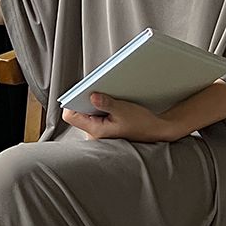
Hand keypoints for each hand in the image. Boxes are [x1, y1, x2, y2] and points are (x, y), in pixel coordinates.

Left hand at [61, 92, 177, 142]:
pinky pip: (95, 114)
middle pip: (78, 113)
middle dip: (85, 100)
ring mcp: (98, 131)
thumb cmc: (141, 124)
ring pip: (87, 113)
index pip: (70, 116)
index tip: (81, 92)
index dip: (72, 102)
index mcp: (95, 130)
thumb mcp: (123, 110)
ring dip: (94, 103)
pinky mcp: (104, 127)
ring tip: (107, 98)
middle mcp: (94, 133)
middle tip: (97, 92)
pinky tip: (111, 103)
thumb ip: (106, 103)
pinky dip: (100, 106)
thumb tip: (92, 96)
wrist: (155, 130)